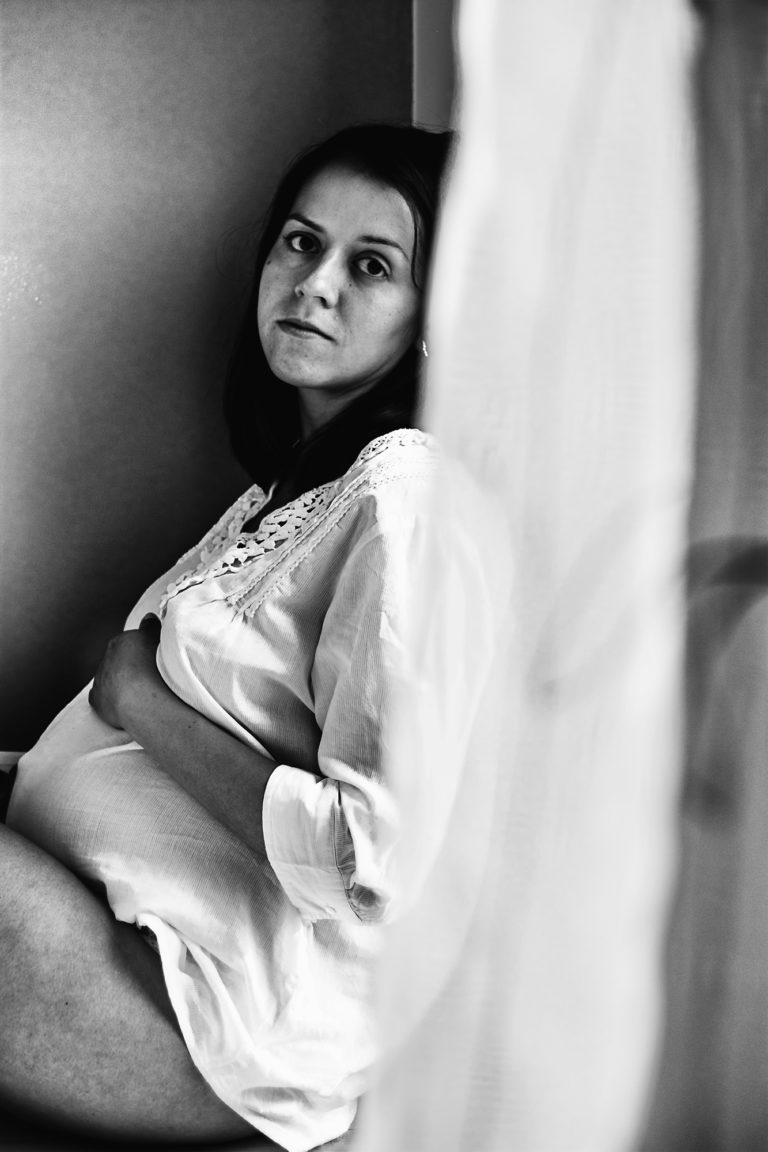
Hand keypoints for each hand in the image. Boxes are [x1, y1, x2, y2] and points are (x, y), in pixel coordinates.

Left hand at [89, 614, 161, 729]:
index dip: (142, 651)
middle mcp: (108, 657)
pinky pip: (100, 696)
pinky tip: (123, 701)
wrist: (145, 700)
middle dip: (129, 665)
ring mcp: (100, 678)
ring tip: (138, 691)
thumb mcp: (160, 641)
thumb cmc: (157, 670)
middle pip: (118, 659)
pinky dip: (109, 697)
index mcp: (122, 641)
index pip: (130, 643)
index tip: (150, 659)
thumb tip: (148, 617)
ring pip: (109, 677)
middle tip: (146, 675)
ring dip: (119, 681)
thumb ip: (151, 627)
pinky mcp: (96, 698)